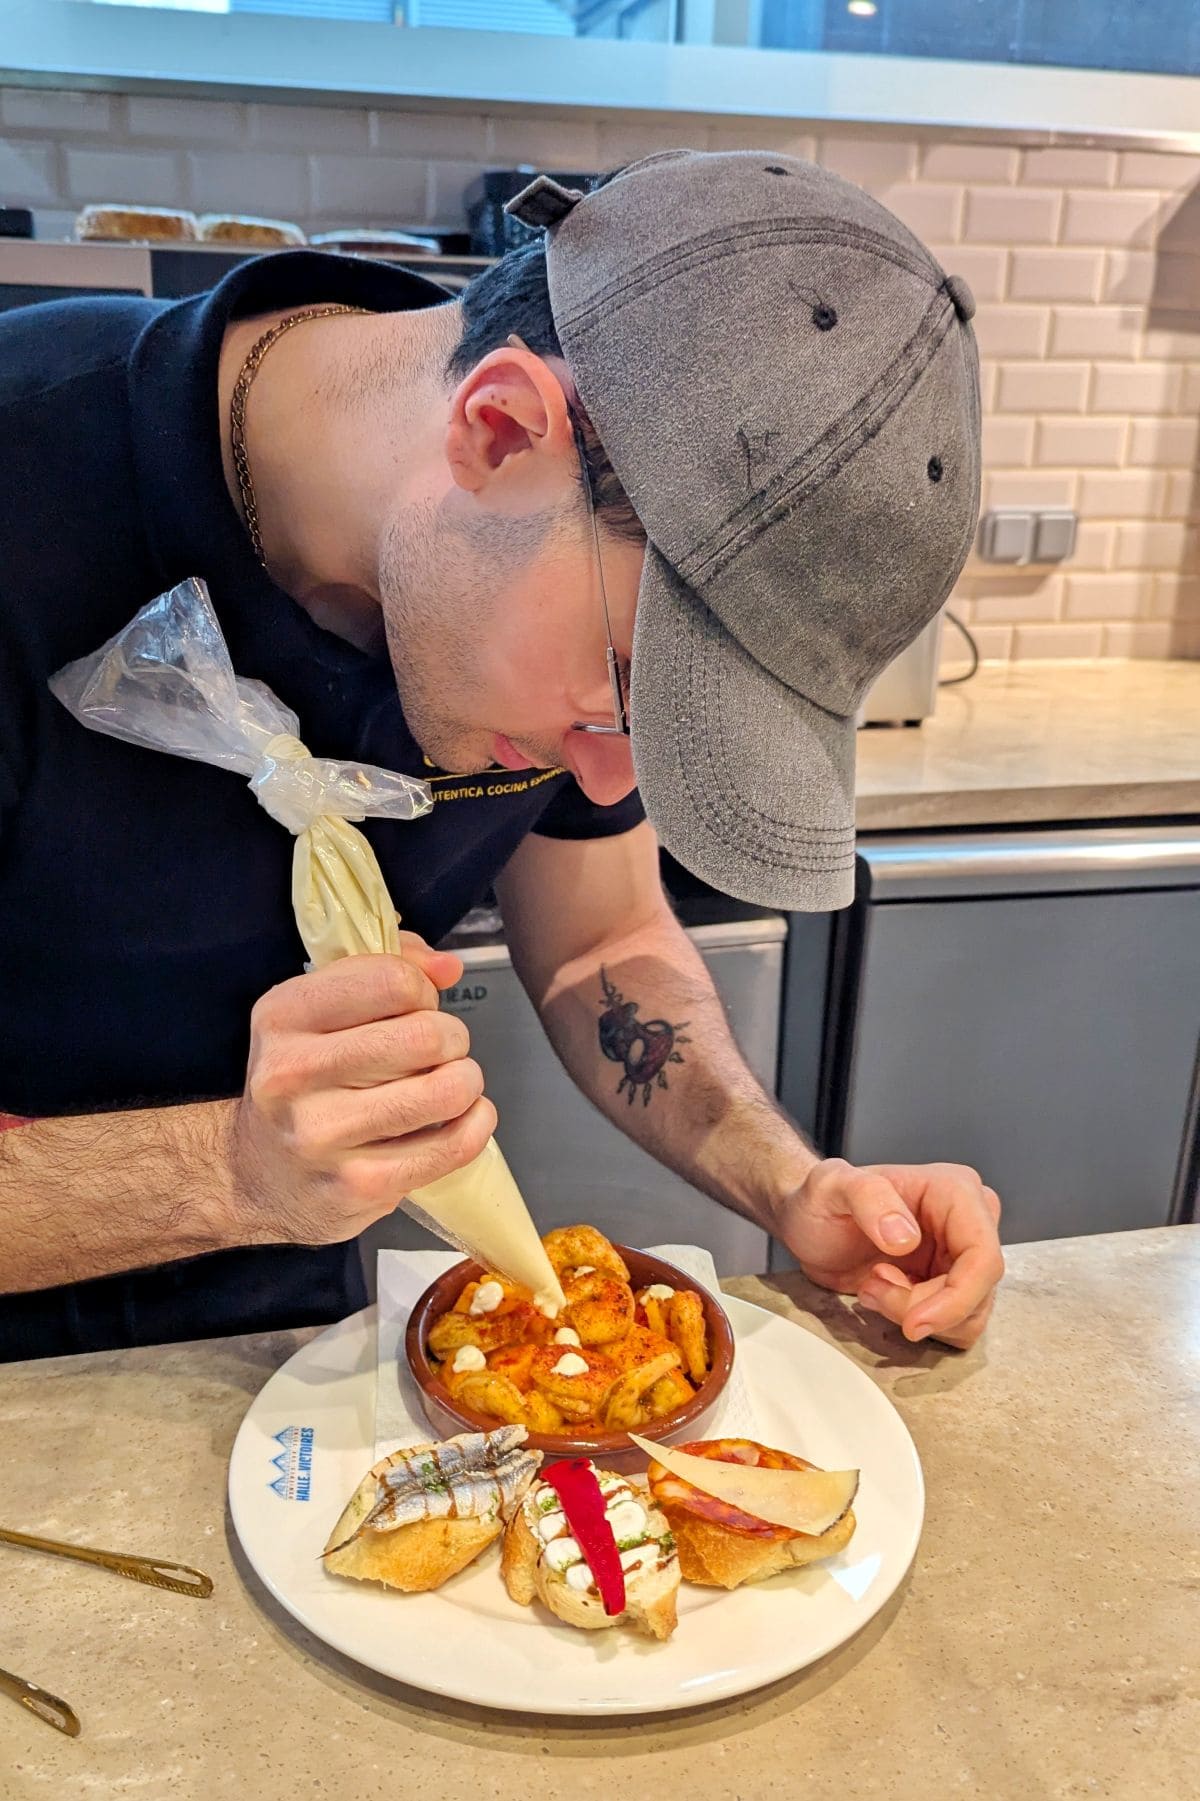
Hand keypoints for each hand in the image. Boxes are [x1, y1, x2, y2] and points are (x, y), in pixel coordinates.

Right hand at [228, 935, 495, 1246]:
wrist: (258, 1178)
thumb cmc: (304, 1084)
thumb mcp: (319, 1013)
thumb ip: (386, 971)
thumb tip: (448, 968)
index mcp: (283, 1016)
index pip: (392, 981)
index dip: (422, 990)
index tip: (416, 1008)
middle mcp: (293, 1073)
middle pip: (426, 1035)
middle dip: (452, 1037)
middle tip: (441, 1051)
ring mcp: (324, 1134)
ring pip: (445, 1090)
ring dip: (466, 1081)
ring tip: (452, 1084)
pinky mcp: (359, 1184)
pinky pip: (452, 1145)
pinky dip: (475, 1125)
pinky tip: (465, 1118)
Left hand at [780, 1158, 1003, 1349]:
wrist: (809, 1221)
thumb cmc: (821, 1198)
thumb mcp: (830, 1185)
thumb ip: (867, 1198)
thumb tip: (906, 1238)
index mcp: (956, 1191)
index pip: (983, 1257)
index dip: (956, 1299)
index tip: (913, 1322)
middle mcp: (969, 1222)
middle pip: (976, 1293)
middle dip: (922, 1306)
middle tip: (872, 1286)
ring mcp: (961, 1256)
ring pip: (968, 1315)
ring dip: (914, 1314)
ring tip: (872, 1285)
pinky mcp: (950, 1285)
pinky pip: (953, 1324)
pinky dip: (915, 1321)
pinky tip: (881, 1294)